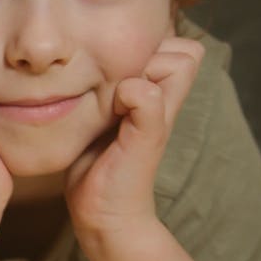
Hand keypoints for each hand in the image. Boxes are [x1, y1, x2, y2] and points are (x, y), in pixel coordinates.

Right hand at [65, 36, 204, 237]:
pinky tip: (75, 95)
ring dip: (106, 64)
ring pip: (125, 59)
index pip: (185, 55)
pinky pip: (97, 77)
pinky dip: (87, 78)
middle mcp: (148, 96)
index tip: (133, 74)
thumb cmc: (125, 183)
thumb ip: (146, 111)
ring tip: (90, 85)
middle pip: (158, 47)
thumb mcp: (141, 146)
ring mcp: (123, 102)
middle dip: (133, 52)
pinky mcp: (97, 109)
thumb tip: (133, 84)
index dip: (162, 55)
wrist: (100, 213)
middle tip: (108, 76)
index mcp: (166, 99)